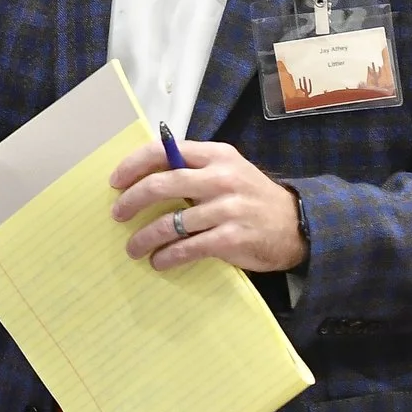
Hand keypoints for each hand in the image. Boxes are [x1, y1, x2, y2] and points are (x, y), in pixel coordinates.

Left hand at [109, 138, 307, 273]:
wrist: (297, 225)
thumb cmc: (251, 198)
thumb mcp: (228, 171)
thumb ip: (193, 170)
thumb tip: (143, 178)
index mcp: (217, 155)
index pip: (165, 151)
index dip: (133, 165)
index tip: (115, 181)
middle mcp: (222, 178)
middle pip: (161, 184)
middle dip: (131, 200)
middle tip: (117, 214)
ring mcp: (228, 209)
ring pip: (170, 222)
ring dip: (144, 237)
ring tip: (133, 247)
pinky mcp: (231, 238)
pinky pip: (188, 248)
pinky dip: (167, 257)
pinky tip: (159, 261)